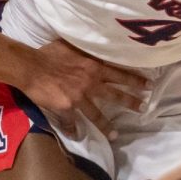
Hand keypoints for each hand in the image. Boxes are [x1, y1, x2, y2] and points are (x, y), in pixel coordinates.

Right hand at [15, 39, 148, 138]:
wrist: (31, 67)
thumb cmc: (49, 53)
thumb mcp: (72, 45)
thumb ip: (86, 49)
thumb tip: (95, 44)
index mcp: (94, 67)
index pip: (120, 75)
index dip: (135, 80)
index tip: (149, 86)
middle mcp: (91, 83)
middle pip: (115, 95)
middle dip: (131, 102)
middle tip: (143, 108)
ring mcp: (79, 98)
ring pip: (97, 115)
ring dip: (107, 126)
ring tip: (116, 135)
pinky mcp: (67, 108)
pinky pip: (72, 122)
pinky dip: (73, 129)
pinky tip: (76, 135)